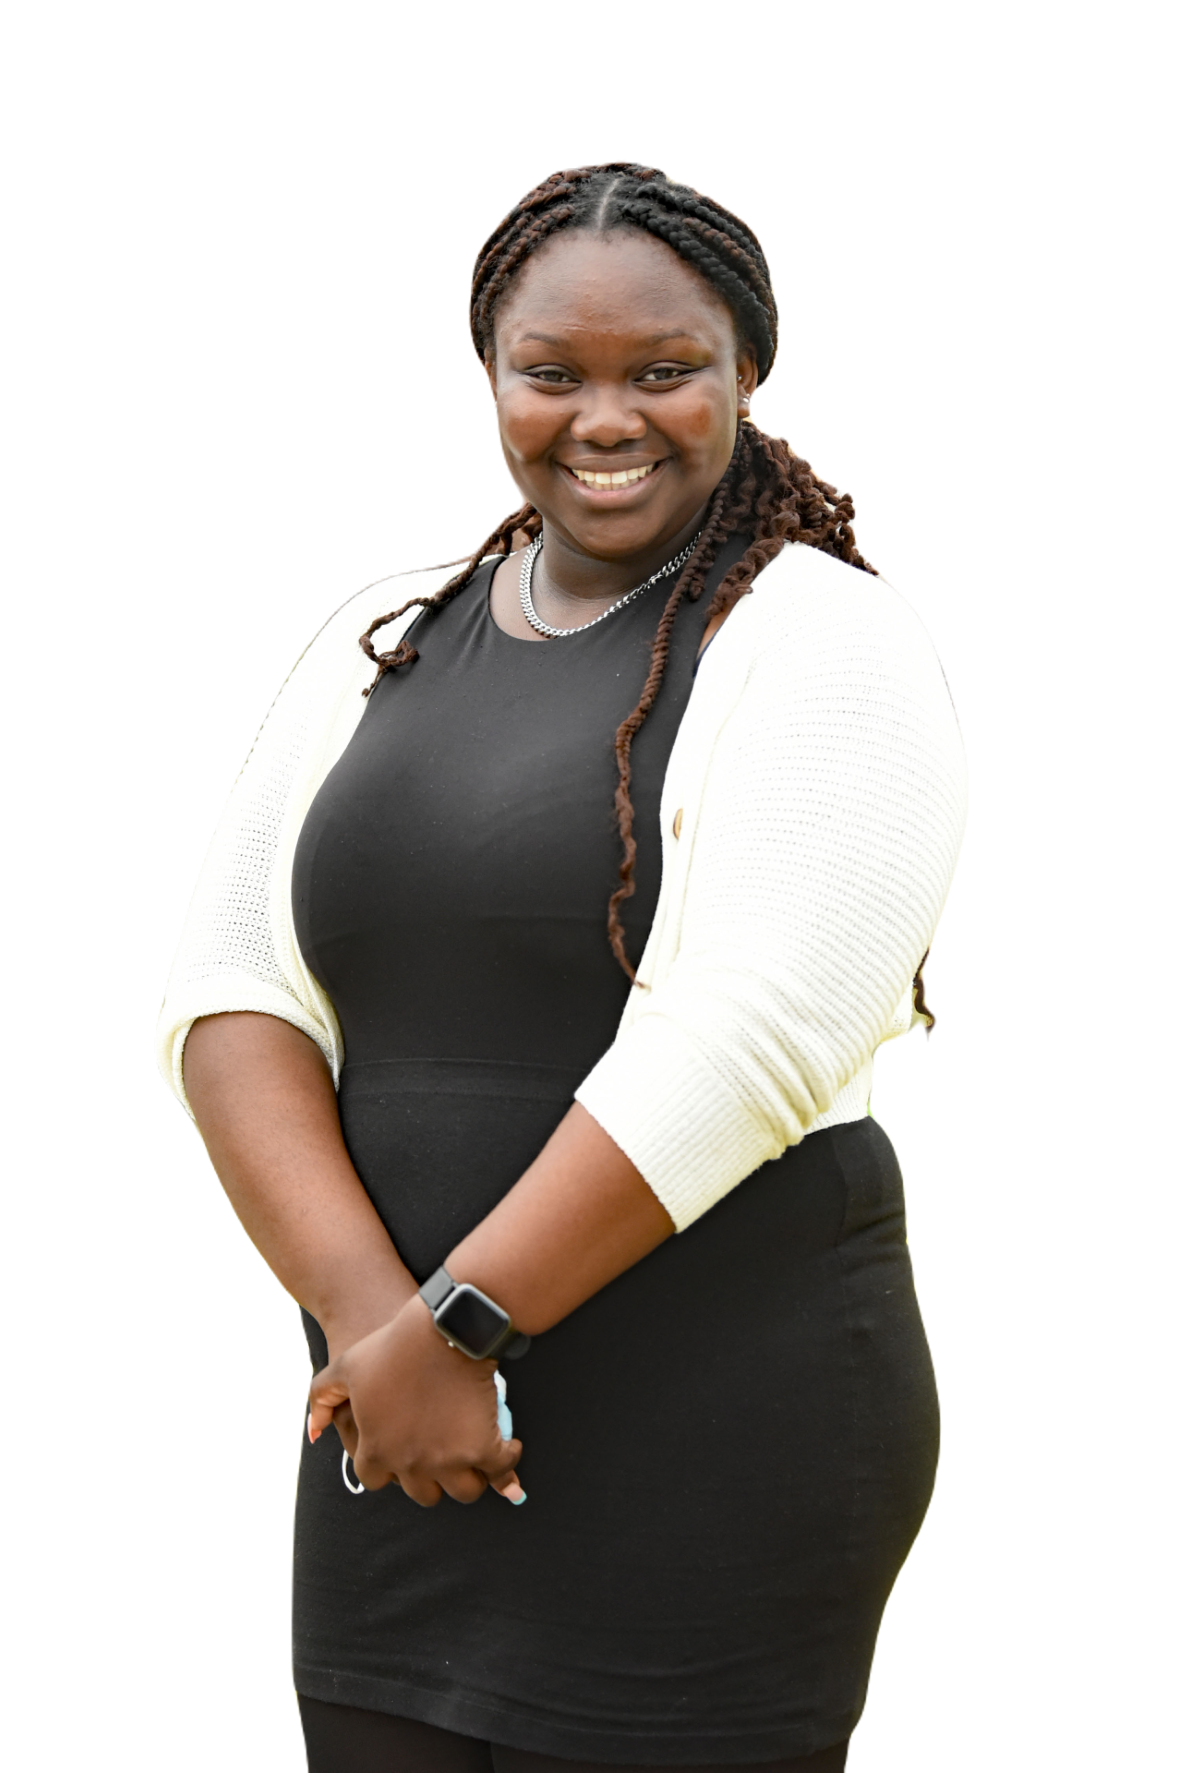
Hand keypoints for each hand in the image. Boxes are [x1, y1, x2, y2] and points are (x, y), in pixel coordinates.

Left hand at [306, 1296, 525, 1506]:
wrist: (441, 1328)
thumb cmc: (391, 1345)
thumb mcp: (345, 1367)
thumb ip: (322, 1400)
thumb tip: (314, 1434)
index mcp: (377, 1450)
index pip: (376, 1479)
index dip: (388, 1466)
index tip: (402, 1452)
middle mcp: (412, 1464)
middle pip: (423, 1493)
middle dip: (431, 1479)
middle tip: (440, 1458)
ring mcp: (450, 1459)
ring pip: (463, 1491)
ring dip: (469, 1480)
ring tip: (474, 1461)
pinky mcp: (484, 1448)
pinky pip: (500, 1471)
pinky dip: (507, 1468)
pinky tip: (509, 1452)